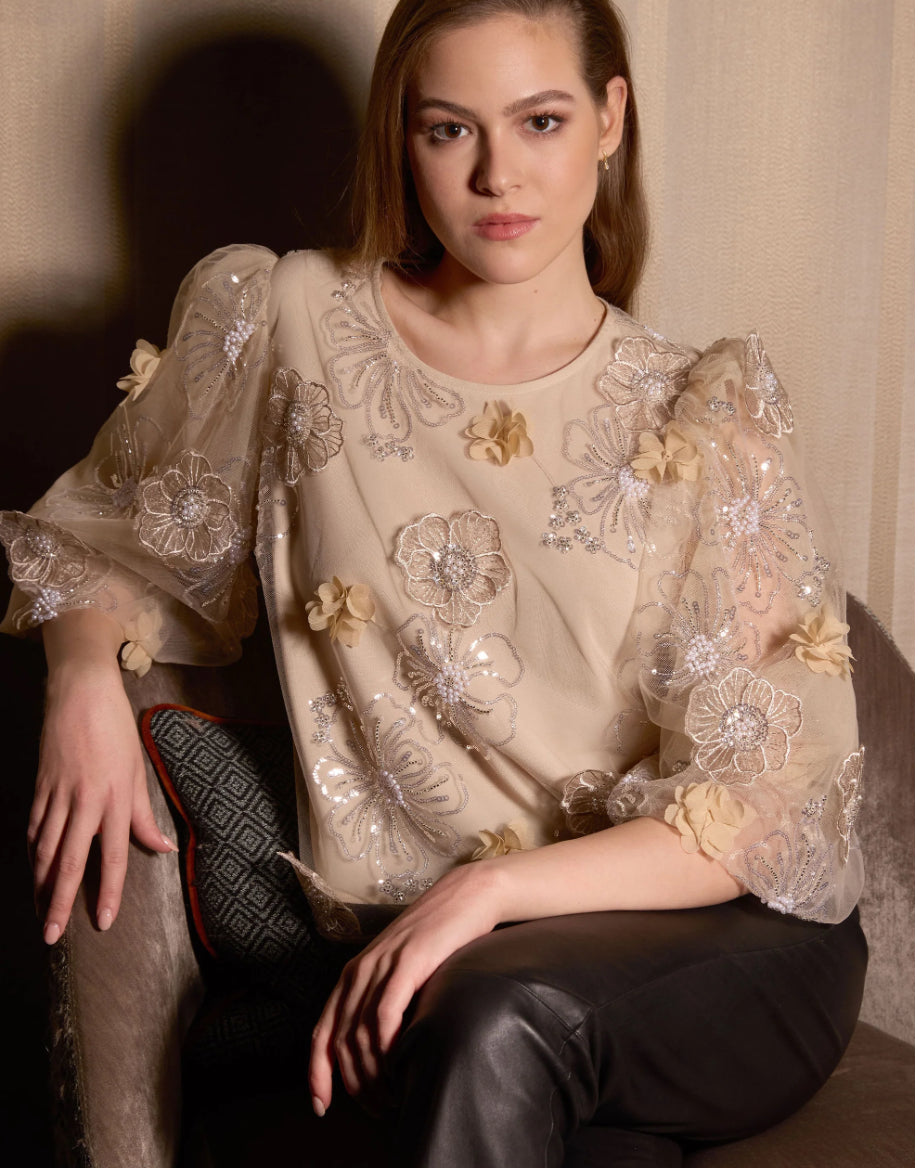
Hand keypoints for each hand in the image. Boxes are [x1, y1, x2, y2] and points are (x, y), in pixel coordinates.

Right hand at [29, 658, 175, 942]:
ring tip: (40, 912)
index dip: (107, 892)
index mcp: (115, 800)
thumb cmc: (117, 731)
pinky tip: (34, 869)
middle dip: (59, 902)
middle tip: (51, 936)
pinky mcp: (41, 786)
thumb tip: (164, 848)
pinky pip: (35, 827)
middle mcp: (85, 802)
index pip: (112, 856)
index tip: (102, 922)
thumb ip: (145, 816)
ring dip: (41, 884)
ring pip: (45, 849)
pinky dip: (33, 852)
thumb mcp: (139, 771)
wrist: (81, 695)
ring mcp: (58, 795)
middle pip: (68, 862)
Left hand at [308, 860, 504, 1115]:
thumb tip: (375, 1053)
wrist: (464, 898)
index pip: (322, 1032)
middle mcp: (359, 971)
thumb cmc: (437, 939)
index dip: (317, 1073)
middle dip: (354, 1085)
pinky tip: (398, 1067)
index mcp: (353, 975)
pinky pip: (385, 1015)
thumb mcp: (398, 971)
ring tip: (392, 1098)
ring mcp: (382, 966)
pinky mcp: (408, 963)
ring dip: (373, 1075)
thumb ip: (382, 1002)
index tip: (321, 1106)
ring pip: (361, 1034)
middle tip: (376, 1110)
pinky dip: (386, 1049)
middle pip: (341, 1042)